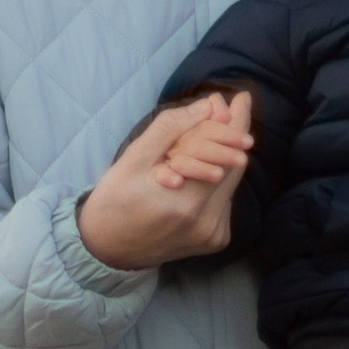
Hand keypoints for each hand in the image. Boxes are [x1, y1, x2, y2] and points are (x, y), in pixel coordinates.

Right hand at [78, 95, 253, 270]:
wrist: (108, 250)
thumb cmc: (115, 200)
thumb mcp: (133, 160)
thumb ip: (170, 129)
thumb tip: (208, 106)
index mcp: (184, 202)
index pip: (224, 152)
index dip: (235, 122)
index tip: (240, 98)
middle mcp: (205, 221)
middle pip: (235, 167)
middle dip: (234, 134)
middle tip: (235, 106)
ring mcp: (213, 234)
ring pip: (231, 182)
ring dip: (225, 156)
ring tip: (214, 134)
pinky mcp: (215, 239)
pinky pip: (224, 199)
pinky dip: (217, 179)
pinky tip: (203, 169)